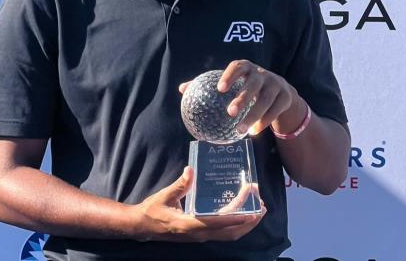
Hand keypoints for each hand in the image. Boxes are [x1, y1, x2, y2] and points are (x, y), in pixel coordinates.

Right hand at [130, 167, 265, 241]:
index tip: (252, 211)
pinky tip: (242, 213)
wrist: (142, 227)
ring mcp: (200, 236)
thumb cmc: (152, 211)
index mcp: (190, 225)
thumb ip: (179, 185)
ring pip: (229, 235)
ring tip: (259, 210)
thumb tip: (191, 170)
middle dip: (249, 222)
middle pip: (230, 233)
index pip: (218, 224)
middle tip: (263, 207)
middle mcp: (198, 234)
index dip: (236, 219)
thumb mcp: (165, 196)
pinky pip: (223, 233)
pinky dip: (236, 224)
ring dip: (245, 224)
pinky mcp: (200, 234)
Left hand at [179, 60, 302, 135]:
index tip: (219, 89)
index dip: (230, 76)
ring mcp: (276, 84)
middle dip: (243, 97)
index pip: (238, 67)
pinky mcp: (286, 96)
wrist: (281, 91)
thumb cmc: (247, 87)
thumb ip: (209, 85)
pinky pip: (275, 110)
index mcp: (247, 67)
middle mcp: (262, 73)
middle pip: (254, 83)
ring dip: (254, 114)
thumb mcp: (232, 83)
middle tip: (230, 112)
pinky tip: (254, 132)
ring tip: (240, 129)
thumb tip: (182, 89)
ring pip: (266, 99)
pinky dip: (265, 121)